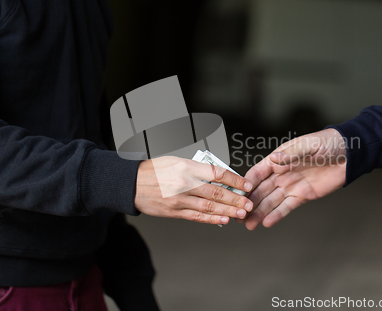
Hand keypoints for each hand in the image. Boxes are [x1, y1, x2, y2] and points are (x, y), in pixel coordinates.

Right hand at [135, 156, 253, 224]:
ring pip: (209, 207)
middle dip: (236, 199)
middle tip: (249, 203)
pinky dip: (212, 219)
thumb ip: (198, 170)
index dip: (235, 180)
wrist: (131, 183)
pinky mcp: (174, 212)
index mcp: (187, 167)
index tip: (246, 185)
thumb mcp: (177, 161)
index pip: (217, 173)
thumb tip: (220, 178)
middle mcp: (184, 183)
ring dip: (228, 211)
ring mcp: (179, 199)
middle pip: (216, 193)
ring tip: (241, 213)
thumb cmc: (155, 170)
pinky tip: (224, 220)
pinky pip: (197, 217)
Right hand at [242, 128, 346, 229]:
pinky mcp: (303, 196)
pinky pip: (287, 207)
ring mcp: (291, 185)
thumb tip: (274, 159)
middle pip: (261, 190)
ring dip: (259, 212)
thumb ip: (292, 154)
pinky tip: (266, 223)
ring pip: (271, 201)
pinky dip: (277, 215)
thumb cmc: (328, 143)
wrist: (349, 154)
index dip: (246, 183)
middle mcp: (281, 173)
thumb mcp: (309, 145)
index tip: (236, 194)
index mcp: (279, 158)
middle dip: (249, 202)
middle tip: (238, 215)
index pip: (258, 172)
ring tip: (248, 225)